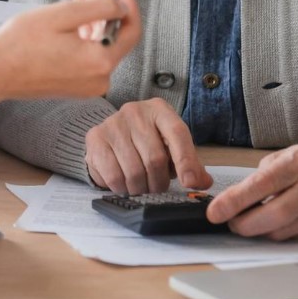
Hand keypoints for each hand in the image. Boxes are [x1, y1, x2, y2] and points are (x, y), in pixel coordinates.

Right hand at [0, 0, 141, 101]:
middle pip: (112, 36)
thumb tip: (122, 6)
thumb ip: (99, 7)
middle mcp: (99, 79)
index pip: (131, 32)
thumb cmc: (22, 43)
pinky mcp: (75, 86)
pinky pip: (88, 56)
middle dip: (102, 7)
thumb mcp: (62, 15)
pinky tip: (69, 18)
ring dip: (90, 19)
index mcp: (100, 61)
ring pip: (99, 45)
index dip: (129, 7)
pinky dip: (82, 36)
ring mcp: (87, 86)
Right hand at [84, 98, 210, 194]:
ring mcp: (113, 123)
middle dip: (159, 183)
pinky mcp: (95, 138)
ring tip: (141, 186)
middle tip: (158, 188)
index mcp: (160, 110)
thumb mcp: (171, 148)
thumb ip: (190, 164)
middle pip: (155, 158)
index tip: (190, 183)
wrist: (112, 135)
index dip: (186, 161)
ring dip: (140, 188)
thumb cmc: (148, 142)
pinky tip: (124, 184)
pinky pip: (113, 175)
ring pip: (134, 171)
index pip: (177, 133)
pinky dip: (122, 188)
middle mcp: (135, 111)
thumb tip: (202, 182)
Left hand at [206, 143, 297, 240]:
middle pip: (274, 215)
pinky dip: (282, 234)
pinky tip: (280, 223)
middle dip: (245, 225)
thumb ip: (260, 177)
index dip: (235, 201)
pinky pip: (297, 240)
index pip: (261, 185)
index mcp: (296, 164)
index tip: (214, 213)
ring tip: (255, 221)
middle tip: (231, 224)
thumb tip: (233, 202)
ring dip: (262, 231)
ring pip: (283, 233)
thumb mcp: (283, 157)